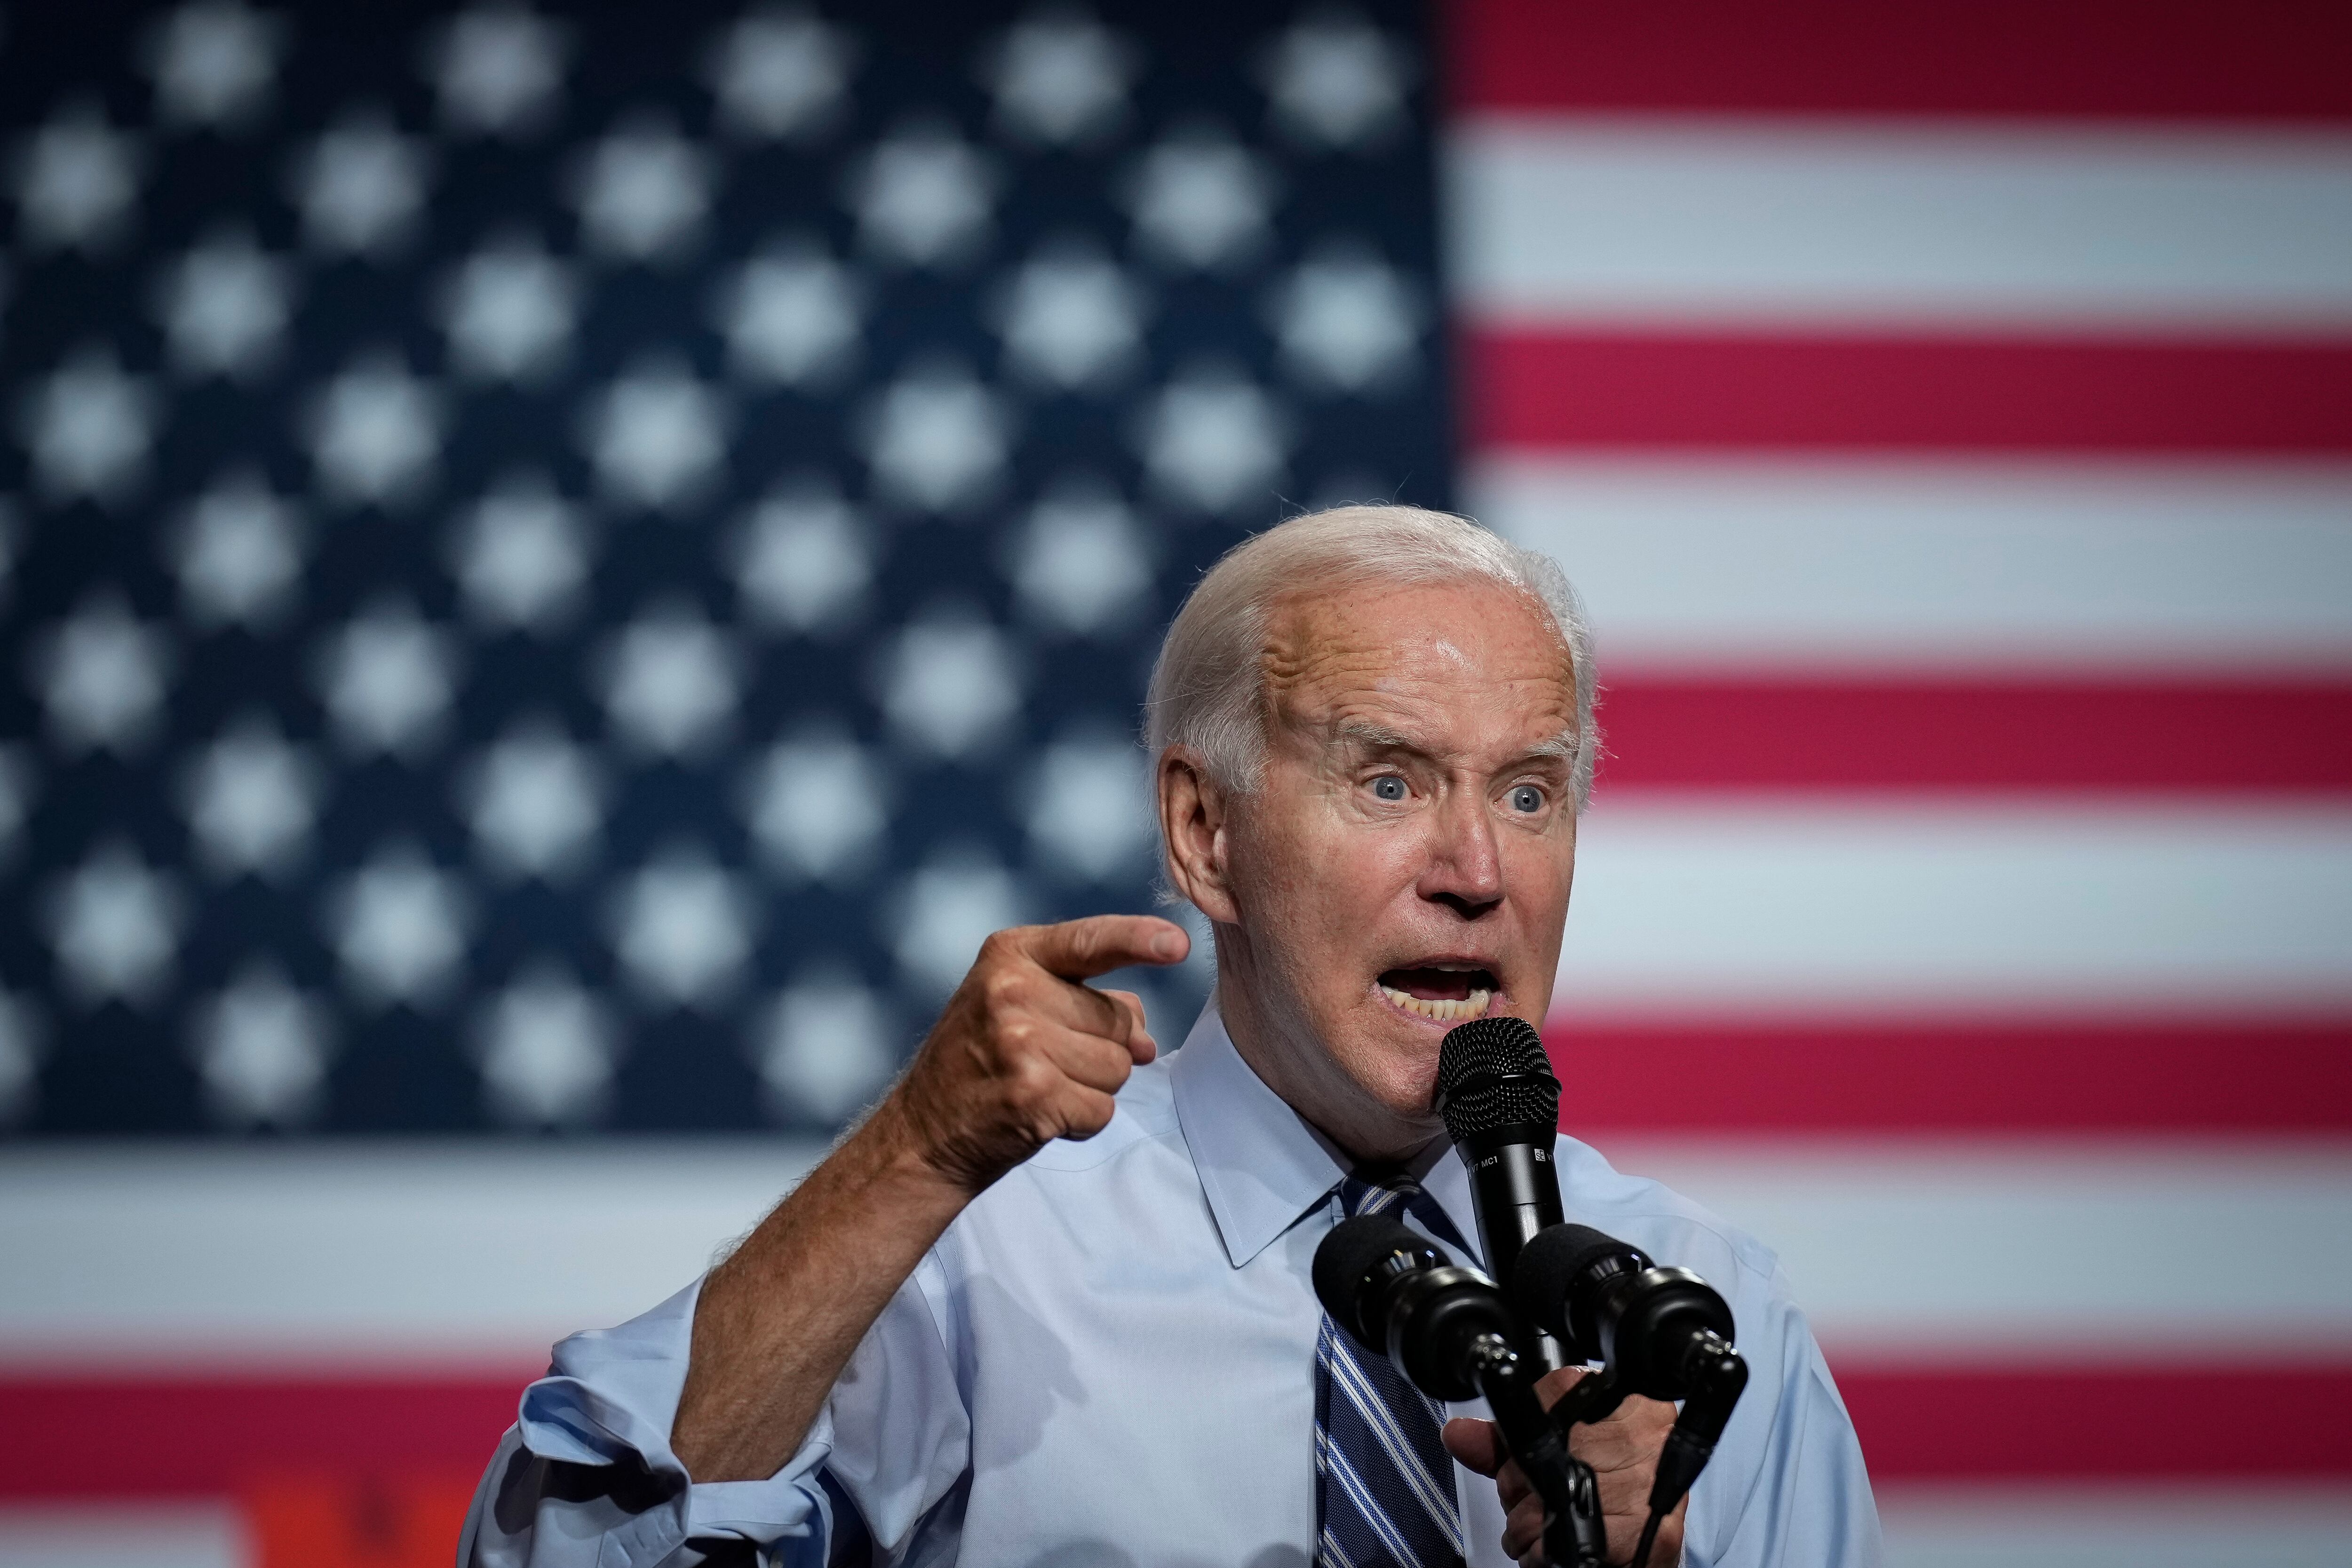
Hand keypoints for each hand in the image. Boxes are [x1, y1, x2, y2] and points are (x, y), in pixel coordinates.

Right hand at [889, 915, 1190, 1193]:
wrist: (923, 1132)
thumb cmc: (983, 1063)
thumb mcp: (1022, 1007)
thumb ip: (1090, 1002)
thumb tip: (1145, 1039)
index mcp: (1011, 954)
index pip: (1092, 941)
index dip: (1140, 940)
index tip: (1179, 946)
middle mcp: (1012, 989)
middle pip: (1118, 1020)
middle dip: (1100, 1050)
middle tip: (1043, 1063)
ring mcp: (1020, 1041)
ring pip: (1117, 1067)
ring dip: (1091, 1088)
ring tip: (1039, 1087)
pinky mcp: (1031, 1093)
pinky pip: (1102, 1109)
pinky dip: (1081, 1122)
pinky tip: (1039, 1115)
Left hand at [1442, 1367, 1686, 1567]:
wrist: (1646, 1556)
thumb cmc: (1605, 1499)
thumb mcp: (1556, 1458)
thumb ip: (1506, 1444)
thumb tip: (1459, 1434)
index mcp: (1631, 1403)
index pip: (1555, 1389)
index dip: (1522, 1429)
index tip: (1521, 1454)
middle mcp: (1646, 1435)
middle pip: (1544, 1449)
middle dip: (1520, 1484)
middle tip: (1533, 1501)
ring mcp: (1647, 1483)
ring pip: (1546, 1500)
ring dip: (1528, 1525)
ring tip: (1544, 1528)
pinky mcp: (1645, 1534)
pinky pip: (1562, 1541)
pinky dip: (1542, 1554)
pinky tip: (1553, 1548)